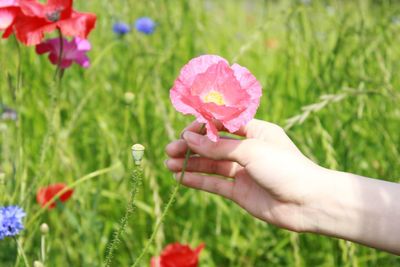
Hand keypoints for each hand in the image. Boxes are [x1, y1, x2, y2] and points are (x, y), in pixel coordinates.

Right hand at [165, 119, 325, 231]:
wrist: (308, 203)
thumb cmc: (285, 168)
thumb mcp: (250, 151)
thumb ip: (218, 147)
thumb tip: (188, 138)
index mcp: (255, 131)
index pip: (222, 124)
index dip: (202, 126)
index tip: (184, 131)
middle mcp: (248, 149)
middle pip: (213, 145)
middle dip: (191, 146)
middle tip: (170, 149)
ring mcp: (244, 171)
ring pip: (211, 165)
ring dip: (190, 164)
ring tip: (168, 164)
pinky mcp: (241, 192)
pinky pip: (215, 184)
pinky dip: (198, 180)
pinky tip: (180, 178)